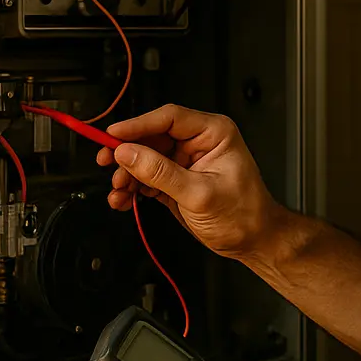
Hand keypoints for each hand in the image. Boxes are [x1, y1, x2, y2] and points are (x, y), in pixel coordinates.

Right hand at [97, 104, 283, 258]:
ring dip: (127, 174)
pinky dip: (133, 188)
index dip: (138, 125)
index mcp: (213, 133)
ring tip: (119, 189)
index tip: (113, 134)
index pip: (169, 119)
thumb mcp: (199, 194)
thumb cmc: (244, 215)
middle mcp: (198, 143)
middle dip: (128, 152)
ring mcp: (185, 162)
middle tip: (107, 161)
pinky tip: (124, 198)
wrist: (253, 242)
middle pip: (152, 137)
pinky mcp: (175, 181)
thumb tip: (129, 153)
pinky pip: (147, 177)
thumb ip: (161, 173)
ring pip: (145, 158)